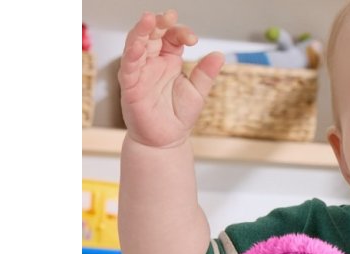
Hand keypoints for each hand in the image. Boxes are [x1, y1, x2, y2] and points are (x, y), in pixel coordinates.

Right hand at [118, 10, 223, 148]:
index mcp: (169, 60)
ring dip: (142, 30)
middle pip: (153, 34)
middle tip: (170, 15)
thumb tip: (220, 55)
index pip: (172, 37)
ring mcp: (140, 71)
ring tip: (150, 19)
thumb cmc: (178, 117)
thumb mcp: (198, 92)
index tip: (193, 39)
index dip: (180, 32)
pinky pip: (130, 64)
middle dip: (160, 22)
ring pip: (137, 43)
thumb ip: (206, 73)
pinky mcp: (130, 84)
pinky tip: (139, 44)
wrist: (166, 141)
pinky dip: (133, 53)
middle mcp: (152, 62)